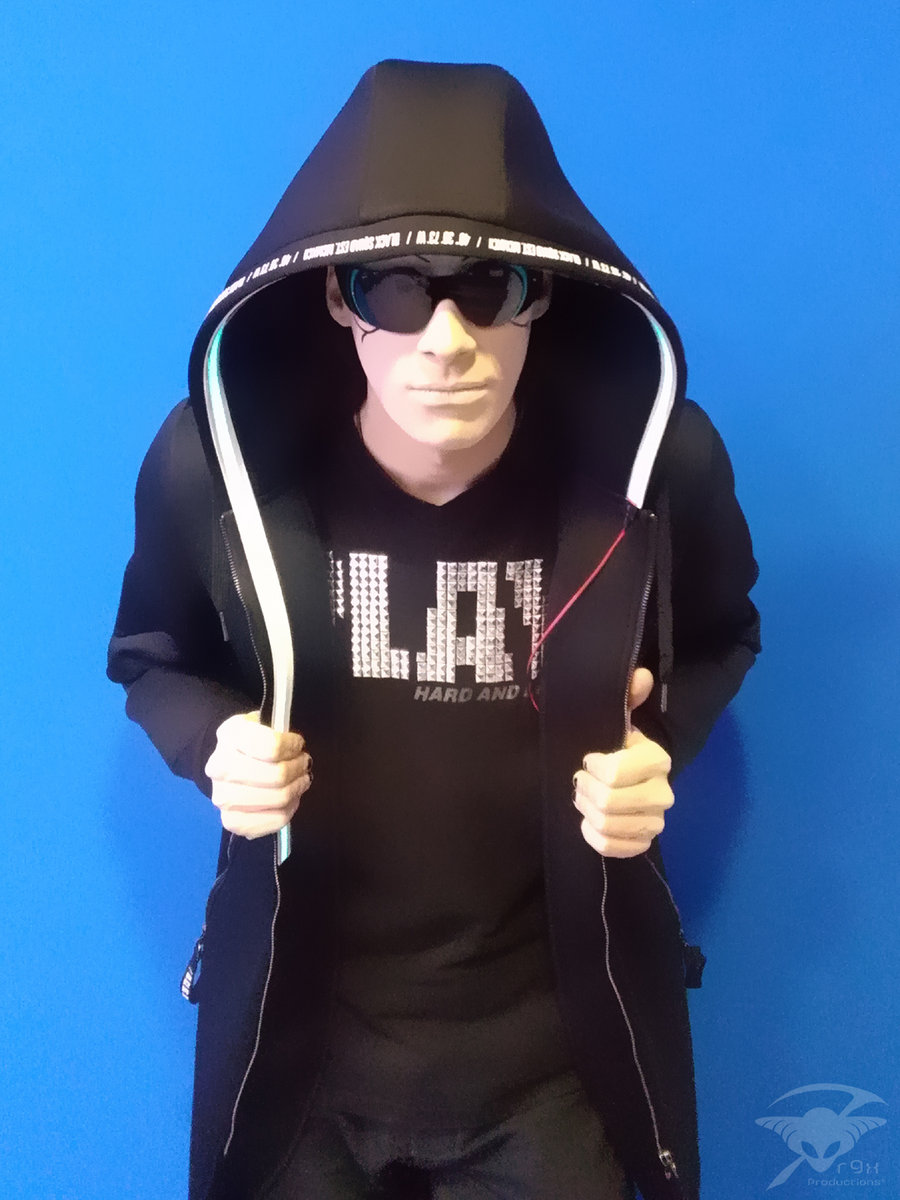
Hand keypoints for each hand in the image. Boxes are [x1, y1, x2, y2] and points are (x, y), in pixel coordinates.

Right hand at [205, 712, 311, 838]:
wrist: (228, 761)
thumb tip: (296, 747)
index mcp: (229, 736)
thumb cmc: (253, 741)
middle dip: (298, 769)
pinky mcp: (232, 822)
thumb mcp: (263, 721)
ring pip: (279, 799)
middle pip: (278, 776)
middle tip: (304, 763)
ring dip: (297, 788)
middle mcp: (219, 768)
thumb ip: (279, 729)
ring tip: (300, 779)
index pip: (272, 747)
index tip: (298, 744)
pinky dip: (290, 809)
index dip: (292, 746)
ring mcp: (223, 798)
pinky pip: (275, 820)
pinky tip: (290, 798)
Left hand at [572, 668, 672, 857]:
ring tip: (584, 798)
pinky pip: (613, 848)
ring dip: (587, 810)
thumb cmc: (617, 746)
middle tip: (580, 780)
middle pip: (610, 802)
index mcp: (658, 760)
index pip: (616, 773)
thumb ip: (627, 696)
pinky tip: (590, 821)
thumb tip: (640, 676)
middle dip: (587, 790)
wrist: (625, 778)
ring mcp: (655, 822)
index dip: (594, 767)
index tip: (588, 759)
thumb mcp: (619, 718)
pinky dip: (594, 835)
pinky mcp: (643, 843)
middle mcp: (664, 793)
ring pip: (608, 825)